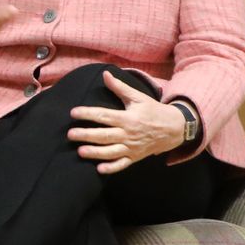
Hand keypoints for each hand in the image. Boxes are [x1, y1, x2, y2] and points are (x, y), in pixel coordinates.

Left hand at [67, 70, 186, 173]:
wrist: (175, 128)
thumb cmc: (153, 111)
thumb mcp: (138, 97)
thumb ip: (120, 87)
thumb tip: (105, 74)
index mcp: (128, 118)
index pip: (105, 116)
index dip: (88, 114)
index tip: (73, 113)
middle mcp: (129, 134)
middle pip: (105, 135)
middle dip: (87, 135)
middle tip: (70, 135)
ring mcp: (132, 147)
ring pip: (111, 152)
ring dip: (96, 153)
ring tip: (80, 152)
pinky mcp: (135, 157)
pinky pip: (122, 164)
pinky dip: (112, 168)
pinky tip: (99, 169)